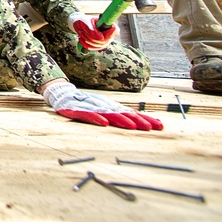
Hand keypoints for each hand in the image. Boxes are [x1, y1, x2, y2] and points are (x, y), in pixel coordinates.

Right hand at [43, 81, 162, 130]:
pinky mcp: (77, 110)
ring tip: (132, 126)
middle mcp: (103, 105)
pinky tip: (104, 123)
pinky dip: (97, 118)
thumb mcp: (103, 107)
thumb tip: (140, 121)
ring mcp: (90, 107)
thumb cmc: (85, 103)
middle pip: (123, 113)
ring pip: (108, 113)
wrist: (61, 93)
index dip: (145, 118)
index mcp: (111, 105)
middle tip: (151, 128)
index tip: (160, 125)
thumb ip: (119, 113)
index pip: (131, 112)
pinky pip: (88, 115)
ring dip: (121, 119)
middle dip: (138, 120)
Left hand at [68, 13, 115, 50]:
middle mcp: (109, 33)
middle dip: (92, 37)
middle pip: (104, 40)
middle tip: (83, 31)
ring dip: (88, 40)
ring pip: (99, 45)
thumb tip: (101, 38)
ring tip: (81, 33)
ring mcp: (105, 40)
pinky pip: (94, 48)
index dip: (108, 33)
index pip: (115, 31)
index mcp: (108, 25)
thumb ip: (93, 30)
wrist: (79, 23)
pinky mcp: (99, 45)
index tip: (98, 32)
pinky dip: (86, 44)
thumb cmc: (83, 20)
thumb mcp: (86, 22)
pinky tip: (81, 39)